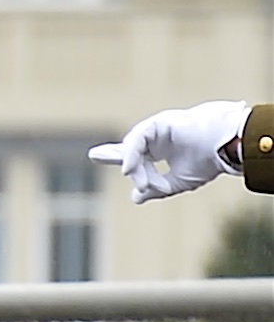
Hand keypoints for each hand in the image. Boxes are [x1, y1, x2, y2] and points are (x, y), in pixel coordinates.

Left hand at [92, 100, 246, 201]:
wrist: (226, 146)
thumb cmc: (208, 161)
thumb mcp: (179, 182)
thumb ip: (156, 188)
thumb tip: (135, 198)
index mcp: (163, 150)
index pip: (138, 157)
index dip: (125, 162)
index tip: (113, 169)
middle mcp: (157, 138)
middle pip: (130, 149)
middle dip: (113, 153)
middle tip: (95, 155)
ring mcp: (156, 130)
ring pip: (135, 150)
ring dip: (137, 170)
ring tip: (142, 183)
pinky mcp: (158, 123)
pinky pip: (138, 139)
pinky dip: (132, 155)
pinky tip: (129, 169)